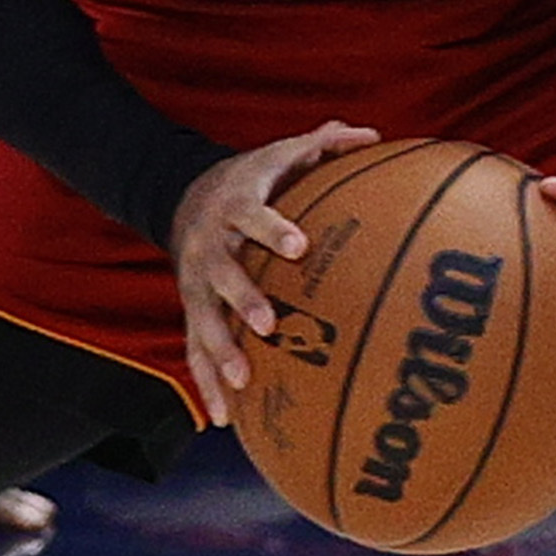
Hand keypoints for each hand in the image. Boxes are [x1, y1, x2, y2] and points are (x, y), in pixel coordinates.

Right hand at [166, 121, 377, 427]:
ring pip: (202, 320)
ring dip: (221, 352)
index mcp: (234, 207)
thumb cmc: (250, 181)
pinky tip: (225, 419)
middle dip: (242, 300)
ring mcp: (195, 285)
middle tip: (270, 324)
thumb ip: (321, 145)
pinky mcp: (191, 312)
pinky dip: (207, 385)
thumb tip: (373, 136)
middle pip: (221, 274)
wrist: (183, 198)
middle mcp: (209, 248)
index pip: (251, 215)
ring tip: (243, 380)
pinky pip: (195, 352)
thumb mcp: (278, 155)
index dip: (273, 229)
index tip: (299, 245)